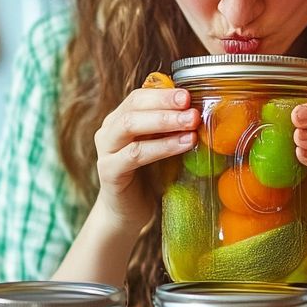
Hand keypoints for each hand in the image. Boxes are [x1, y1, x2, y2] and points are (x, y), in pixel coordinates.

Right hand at [93, 86, 198, 227]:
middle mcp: (109, 131)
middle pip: (133, 107)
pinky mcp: (109, 171)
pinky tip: (184, 145)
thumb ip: (170, 128)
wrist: (127, 212)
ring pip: (131, 126)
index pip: (139, 96)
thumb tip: (200, 109)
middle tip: (191, 107)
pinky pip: (135, 154)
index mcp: (119, 119)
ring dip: (164, 122)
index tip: (188, 94)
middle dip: (165, 104)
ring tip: (192, 123)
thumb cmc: (148, 177)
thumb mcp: (160, 146)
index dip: (163, 94)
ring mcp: (106, 151)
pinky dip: (161, 147)